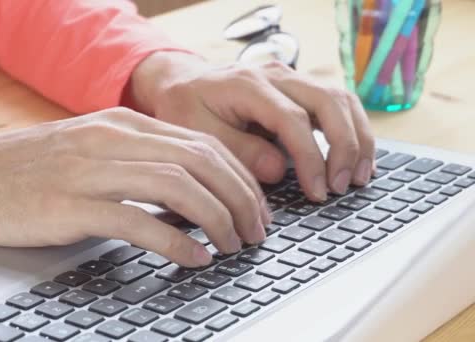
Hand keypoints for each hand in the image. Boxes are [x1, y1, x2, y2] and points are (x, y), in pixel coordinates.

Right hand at [0, 108, 268, 266]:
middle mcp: (113, 140)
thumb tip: (192, 187)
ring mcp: (92, 171)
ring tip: (233, 245)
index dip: (238, 177)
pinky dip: (175, 241)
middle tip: (255, 230)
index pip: (201, 144)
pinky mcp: (72, 205)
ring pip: (177, 187)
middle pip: (199, 163)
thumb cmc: (35, 167)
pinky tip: (194, 257)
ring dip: (217, 219)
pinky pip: (138, 221)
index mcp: (123, 124)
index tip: (255, 206)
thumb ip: (141, 159)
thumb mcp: (95, 148)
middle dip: (239, 199)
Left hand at [129, 52, 375, 201]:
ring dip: (357, 137)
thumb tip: (278, 170)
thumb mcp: (197, 132)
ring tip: (359, 176)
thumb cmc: (186, 107)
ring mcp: (290, 78)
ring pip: (341, 98)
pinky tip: (355, 157)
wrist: (182, 82)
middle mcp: (276, 75)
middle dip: (345, 146)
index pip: (294, 119)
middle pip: (329, 101)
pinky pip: (336, 102)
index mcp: (248, 84)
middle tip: (343, 186)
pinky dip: (351, 129)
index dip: (311, 157)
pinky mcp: (298, 88)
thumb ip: (238, 150)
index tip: (318, 191)